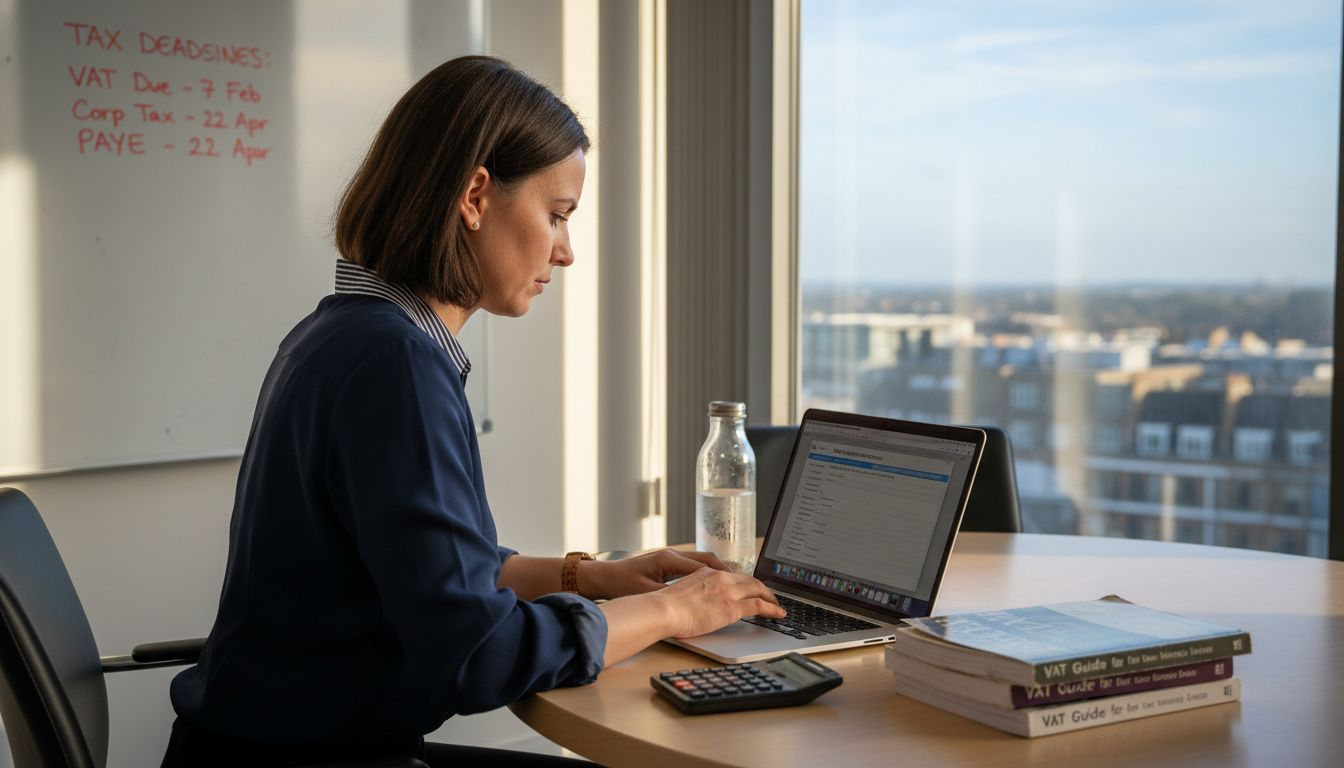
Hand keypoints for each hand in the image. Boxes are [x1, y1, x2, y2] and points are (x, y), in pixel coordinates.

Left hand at [579, 548, 729, 599]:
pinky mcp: (665, 563)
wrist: (602, 577)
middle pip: (707, 560)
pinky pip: (692, 566)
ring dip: (717, 571)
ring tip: (732, 584)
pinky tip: (711, 585)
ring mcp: (669, 557)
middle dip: (726, 571)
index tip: (739, 586)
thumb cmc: (620, 584)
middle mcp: (672, 555)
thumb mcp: (646, 593)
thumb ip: (669, 596)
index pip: (704, 566)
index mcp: (669, 560)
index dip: (723, 577)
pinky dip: (705, 574)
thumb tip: (691, 602)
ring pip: (701, 562)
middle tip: (744, 584)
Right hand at [654, 567, 785, 638]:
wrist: (662, 610)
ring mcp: (728, 592)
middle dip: (763, 588)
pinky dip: (772, 609)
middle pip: (750, 580)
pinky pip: (760, 606)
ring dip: (771, 598)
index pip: (733, 576)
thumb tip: (698, 604)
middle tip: (770, 597)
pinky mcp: (732, 608)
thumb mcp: (682, 593)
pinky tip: (778, 614)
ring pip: (759, 590)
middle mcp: (720, 578)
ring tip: (777, 606)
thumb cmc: (664, 607)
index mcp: (707, 573)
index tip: (751, 589)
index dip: (746, 583)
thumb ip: (694, 594)